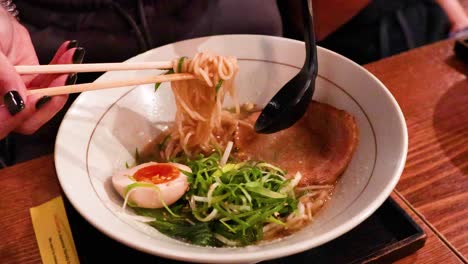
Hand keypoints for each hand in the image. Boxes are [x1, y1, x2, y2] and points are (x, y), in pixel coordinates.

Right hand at [0, 8, 83, 138]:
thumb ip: (1, 74)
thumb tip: (17, 101)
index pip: (3, 123)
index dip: (21, 116)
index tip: (39, 97)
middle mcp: (3, 102)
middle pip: (29, 119)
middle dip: (51, 100)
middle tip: (65, 79)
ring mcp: (20, 93)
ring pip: (46, 99)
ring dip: (63, 79)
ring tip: (72, 57)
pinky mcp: (34, 80)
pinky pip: (52, 80)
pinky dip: (63, 66)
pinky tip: (70, 51)